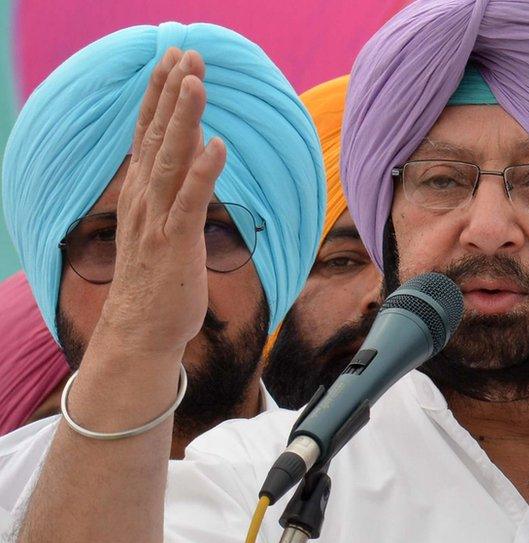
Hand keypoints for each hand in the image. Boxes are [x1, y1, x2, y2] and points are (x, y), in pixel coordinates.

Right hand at [95, 48, 226, 357]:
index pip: (150, 132)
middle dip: (172, 92)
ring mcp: (158, 221)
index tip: (175, 59)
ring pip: (169, 160)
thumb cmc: (158, 278)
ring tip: (196, 82)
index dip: (162, 95)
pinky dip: (202, 173)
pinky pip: (189, 203)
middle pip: (157, 135)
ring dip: (184, 120)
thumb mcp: (165, 225)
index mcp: (143, 193)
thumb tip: (195, 153)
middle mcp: (145, 199)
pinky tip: (216, 145)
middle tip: (185, 52)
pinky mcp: (175, 244)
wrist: (140, 331)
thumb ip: (177, 188)